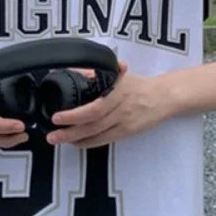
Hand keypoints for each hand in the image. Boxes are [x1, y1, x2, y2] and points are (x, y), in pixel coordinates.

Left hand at [45, 62, 168, 148]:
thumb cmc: (139, 85)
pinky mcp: (127, 133)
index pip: (94, 108)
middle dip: (69, 132)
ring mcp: (124, 123)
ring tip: (58, 139)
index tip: (57, 117)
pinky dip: (88, 143)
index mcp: (117, 92)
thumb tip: (79, 72)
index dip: (74, 115)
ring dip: (75, 139)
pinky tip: (75, 142)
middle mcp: (121, 110)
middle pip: (93, 125)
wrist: (163, 97)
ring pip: (97, 136)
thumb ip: (100, 73)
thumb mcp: (120, 74)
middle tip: (51, 135)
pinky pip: (104, 140)